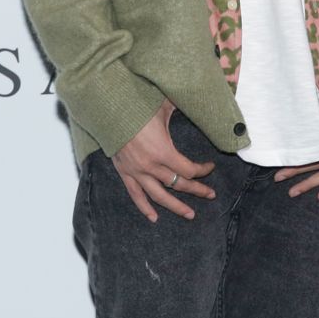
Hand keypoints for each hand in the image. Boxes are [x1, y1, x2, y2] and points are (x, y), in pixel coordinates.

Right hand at [109, 99, 216, 221]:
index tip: (210, 167)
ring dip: (175, 206)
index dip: (202, 171)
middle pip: (178, 184)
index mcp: (163, 151)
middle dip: (196, 190)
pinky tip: (153, 217)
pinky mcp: (125, 173)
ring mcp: (136, 172)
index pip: (188, 169)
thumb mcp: (164, 105)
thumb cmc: (138, 106)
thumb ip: (183, 106)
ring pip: (159, 196)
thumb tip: (200, 100)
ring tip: (190, 214)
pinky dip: (144, 207)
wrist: (109, 110)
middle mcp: (151, 166)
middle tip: (210, 195)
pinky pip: (135, 195)